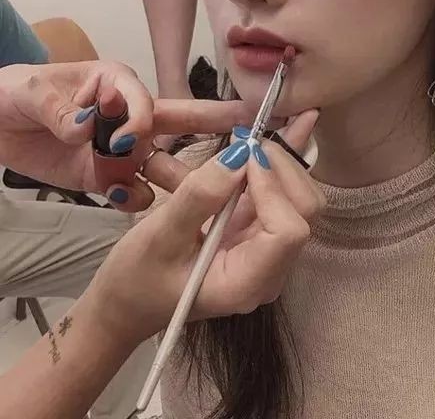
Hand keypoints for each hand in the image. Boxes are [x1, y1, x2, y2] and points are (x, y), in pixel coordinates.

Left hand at [0, 61, 252, 208]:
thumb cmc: (12, 93)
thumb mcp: (28, 90)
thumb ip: (58, 107)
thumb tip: (85, 128)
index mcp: (116, 85)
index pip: (143, 100)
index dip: (140, 120)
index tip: (127, 140)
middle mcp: (130, 116)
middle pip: (179, 124)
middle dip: (214, 127)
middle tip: (251, 135)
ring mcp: (123, 150)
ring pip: (163, 165)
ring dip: (180, 181)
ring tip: (198, 199)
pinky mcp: (109, 177)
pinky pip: (134, 191)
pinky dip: (137, 200)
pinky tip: (128, 201)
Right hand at [84, 110, 322, 343]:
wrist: (129, 303)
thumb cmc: (136, 278)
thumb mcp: (158, 236)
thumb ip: (199, 197)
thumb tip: (239, 156)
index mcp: (247, 283)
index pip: (288, 232)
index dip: (273, 188)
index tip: (243, 157)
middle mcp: (271, 271)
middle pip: (305, 211)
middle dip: (283, 168)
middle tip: (247, 139)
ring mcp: (270, 253)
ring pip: (302, 200)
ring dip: (284, 163)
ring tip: (252, 138)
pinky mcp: (262, 233)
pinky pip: (285, 196)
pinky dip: (281, 166)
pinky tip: (286, 132)